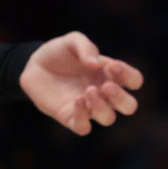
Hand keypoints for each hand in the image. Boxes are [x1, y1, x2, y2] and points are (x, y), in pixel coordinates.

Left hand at [21, 32, 144, 135]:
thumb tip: (96, 65)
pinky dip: (83, 117)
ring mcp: (88, 107)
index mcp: (110, 74)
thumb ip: (86, 47)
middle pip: (129, 107)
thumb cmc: (58, 52)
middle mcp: (103, 93)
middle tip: (105, 86)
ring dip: (102, 107)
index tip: (110, 66)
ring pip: (108, 118)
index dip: (129, 76)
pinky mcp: (70, 118)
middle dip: (121, 99)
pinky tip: (76, 101)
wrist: (33, 65)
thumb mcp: (72, 41)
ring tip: (87, 91)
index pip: (134, 81)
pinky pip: (84, 128)